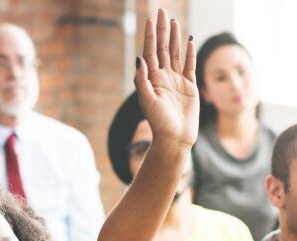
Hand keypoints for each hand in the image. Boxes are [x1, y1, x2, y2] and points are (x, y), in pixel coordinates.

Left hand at [135, 8, 197, 148]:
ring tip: (174, 21)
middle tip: (162, 11)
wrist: (174, 138)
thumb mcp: (147, 101)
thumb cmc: (159, 123)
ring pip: (175, 53)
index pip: (150, 52)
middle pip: (162, 48)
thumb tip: (140, 58)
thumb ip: (143, 80)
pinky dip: (189, 52)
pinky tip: (189, 40)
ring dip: (174, 37)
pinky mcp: (189, 86)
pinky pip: (189, 65)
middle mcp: (163, 78)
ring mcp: (177, 81)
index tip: (151, 19)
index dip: (150, 36)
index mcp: (152, 80)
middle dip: (162, 30)